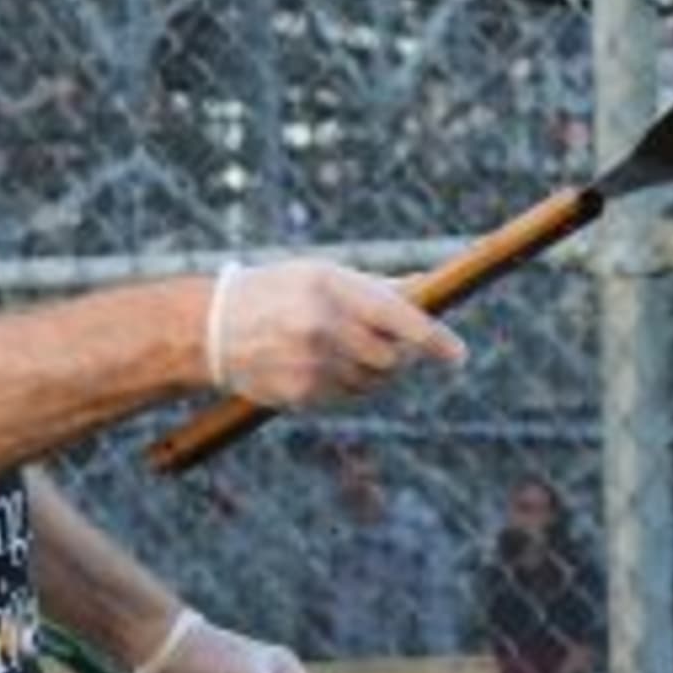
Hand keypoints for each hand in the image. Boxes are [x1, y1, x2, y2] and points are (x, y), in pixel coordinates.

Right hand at [207, 260, 466, 406]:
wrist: (213, 327)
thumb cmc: (280, 292)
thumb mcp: (324, 275)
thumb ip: (378, 287)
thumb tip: (429, 290)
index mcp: (331, 286)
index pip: (400, 318)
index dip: (435, 340)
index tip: (458, 355)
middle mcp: (322, 325)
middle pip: (393, 357)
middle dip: (404, 355)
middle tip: (397, 346)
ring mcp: (311, 362)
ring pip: (374, 381)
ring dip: (376, 370)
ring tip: (345, 349)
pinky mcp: (302, 393)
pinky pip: (348, 396)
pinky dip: (349, 385)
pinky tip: (322, 365)